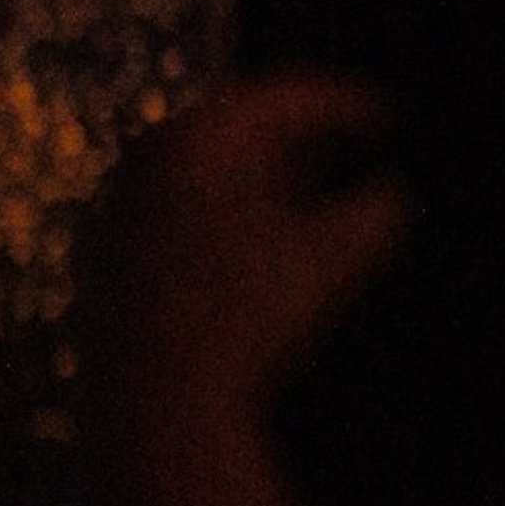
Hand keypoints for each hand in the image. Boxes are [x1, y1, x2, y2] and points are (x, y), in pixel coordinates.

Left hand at [107, 68, 404, 412]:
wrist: (157, 410)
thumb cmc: (250, 323)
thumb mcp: (329, 261)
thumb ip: (374, 213)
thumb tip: (395, 193)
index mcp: (200, 134)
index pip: (287, 95)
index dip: (350, 103)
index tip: (395, 115)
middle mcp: (152, 149)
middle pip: (245, 125)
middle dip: (310, 139)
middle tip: (365, 151)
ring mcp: (123, 197)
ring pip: (211, 167)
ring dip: (270, 176)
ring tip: (324, 197)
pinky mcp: (110, 247)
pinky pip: (181, 207)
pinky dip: (229, 212)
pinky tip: (267, 244)